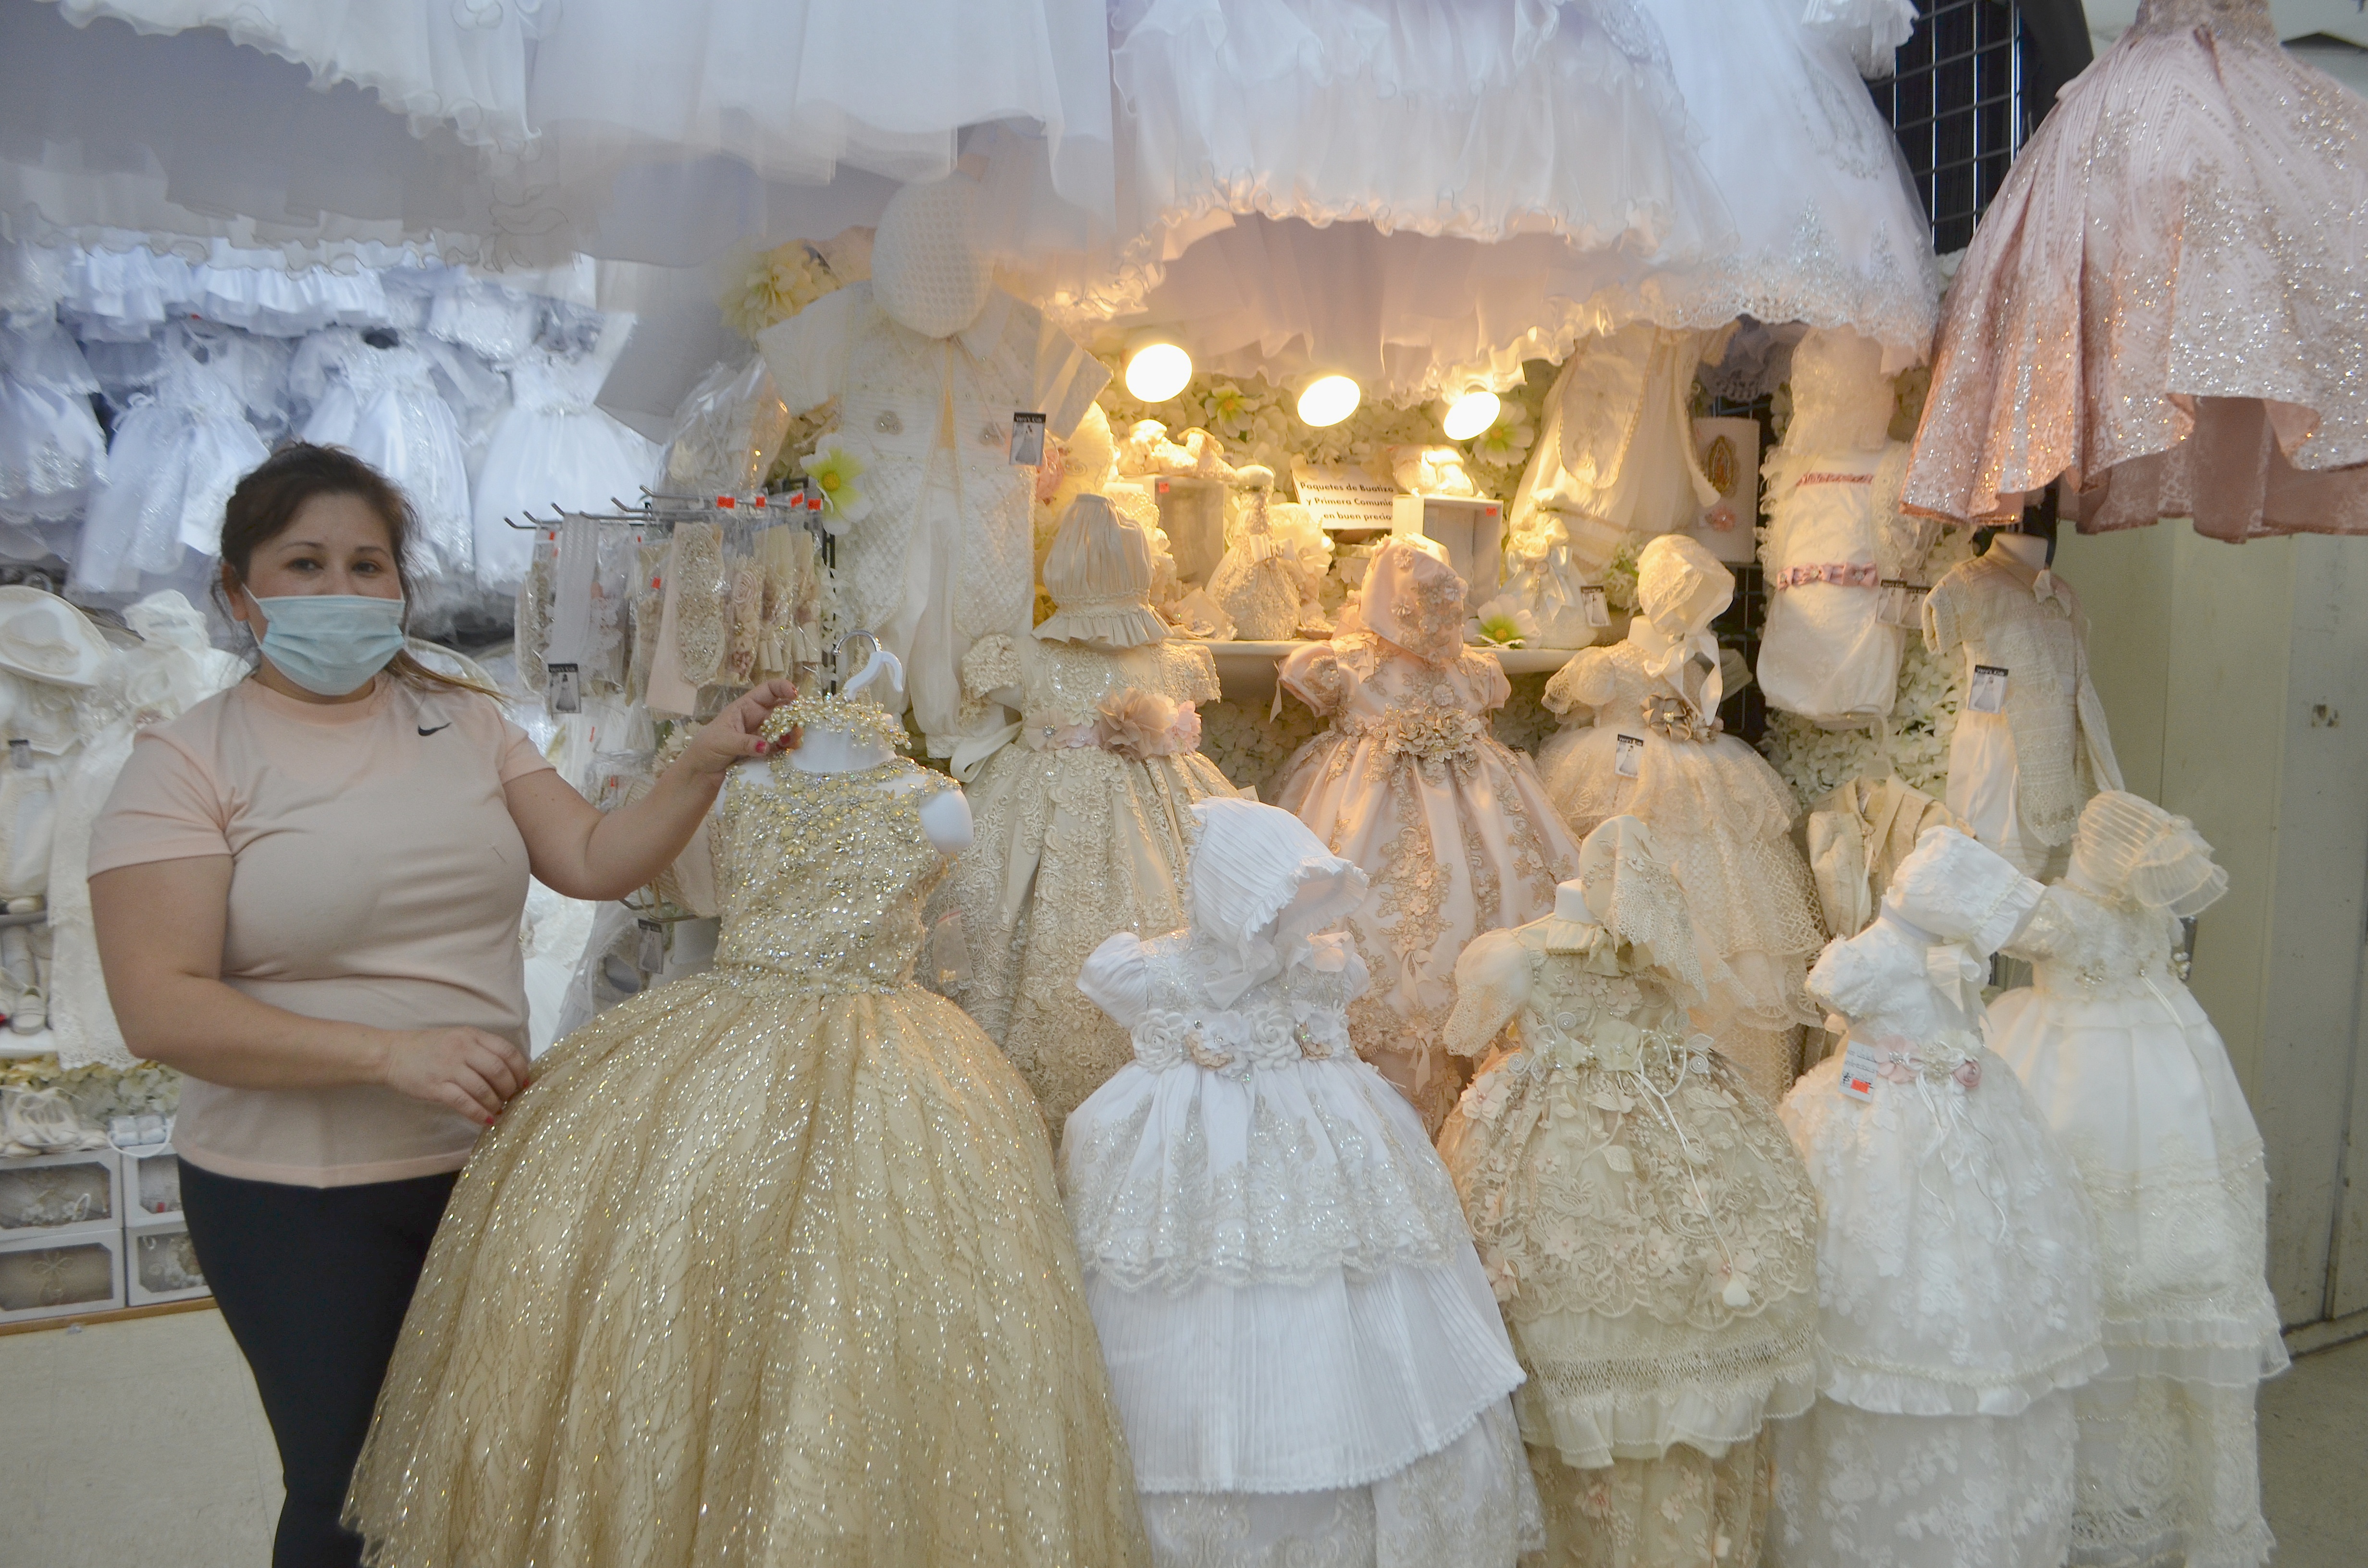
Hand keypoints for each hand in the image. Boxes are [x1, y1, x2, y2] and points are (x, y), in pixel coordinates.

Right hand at [380, 1027, 530, 1125]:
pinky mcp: (436, 1087)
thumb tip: (510, 1070)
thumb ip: (481, 1049)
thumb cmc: (428, 1048)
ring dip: (496, 1103)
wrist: (391, 1054)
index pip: (508, 1051)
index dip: (521, 1069)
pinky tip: (486, 1120)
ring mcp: (449, 1068)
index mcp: (472, 1035)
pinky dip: (479, 1113)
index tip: (525, 1082)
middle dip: (510, 1089)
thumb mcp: (458, 1038)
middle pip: (499, 1071)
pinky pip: (464, 1102)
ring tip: (498, 1110)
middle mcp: (463, 1049)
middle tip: (511, 1098)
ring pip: (484, 1089)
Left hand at [681, 678, 798, 776]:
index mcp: (746, 707)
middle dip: (792, 715)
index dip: (782, 688)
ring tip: (795, 741)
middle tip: (798, 725)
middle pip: (781, 711)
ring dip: (792, 733)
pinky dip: (788, 748)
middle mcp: (757, 719)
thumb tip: (766, 746)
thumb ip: (745, 743)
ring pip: (784, 730)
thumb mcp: (723, 741)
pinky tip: (791, 750)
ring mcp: (762, 736)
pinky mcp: (765, 753)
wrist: (700, 773)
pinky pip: (781, 747)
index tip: (795, 694)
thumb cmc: (706, 748)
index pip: (768, 691)